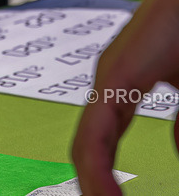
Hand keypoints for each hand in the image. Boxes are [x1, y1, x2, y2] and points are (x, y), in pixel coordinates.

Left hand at [72, 0, 178, 194]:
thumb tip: (178, 149)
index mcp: (124, 86)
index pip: (102, 143)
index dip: (103, 181)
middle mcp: (109, 82)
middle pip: (90, 150)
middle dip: (97, 188)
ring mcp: (109, 76)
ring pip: (87, 148)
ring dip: (96, 186)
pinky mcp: (118, 74)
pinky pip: (96, 135)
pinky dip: (97, 170)